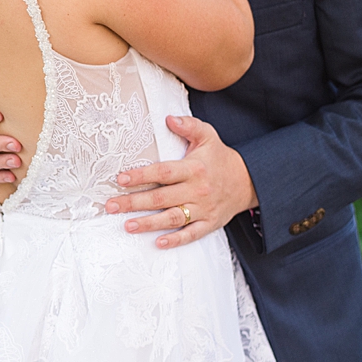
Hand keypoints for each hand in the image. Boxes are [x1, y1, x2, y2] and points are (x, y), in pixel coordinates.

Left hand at [104, 115, 257, 247]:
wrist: (249, 181)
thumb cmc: (220, 157)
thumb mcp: (208, 136)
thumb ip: (189, 126)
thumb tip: (168, 118)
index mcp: (194, 169)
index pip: (163, 173)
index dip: (141, 176)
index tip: (120, 179)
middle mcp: (197, 190)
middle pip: (162, 198)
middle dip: (134, 202)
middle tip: (112, 205)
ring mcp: (203, 209)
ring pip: (173, 218)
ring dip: (149, 224)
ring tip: (127, 225)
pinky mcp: (209, 223)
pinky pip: (191, 234)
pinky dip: (176, 240)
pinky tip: (158, 243)